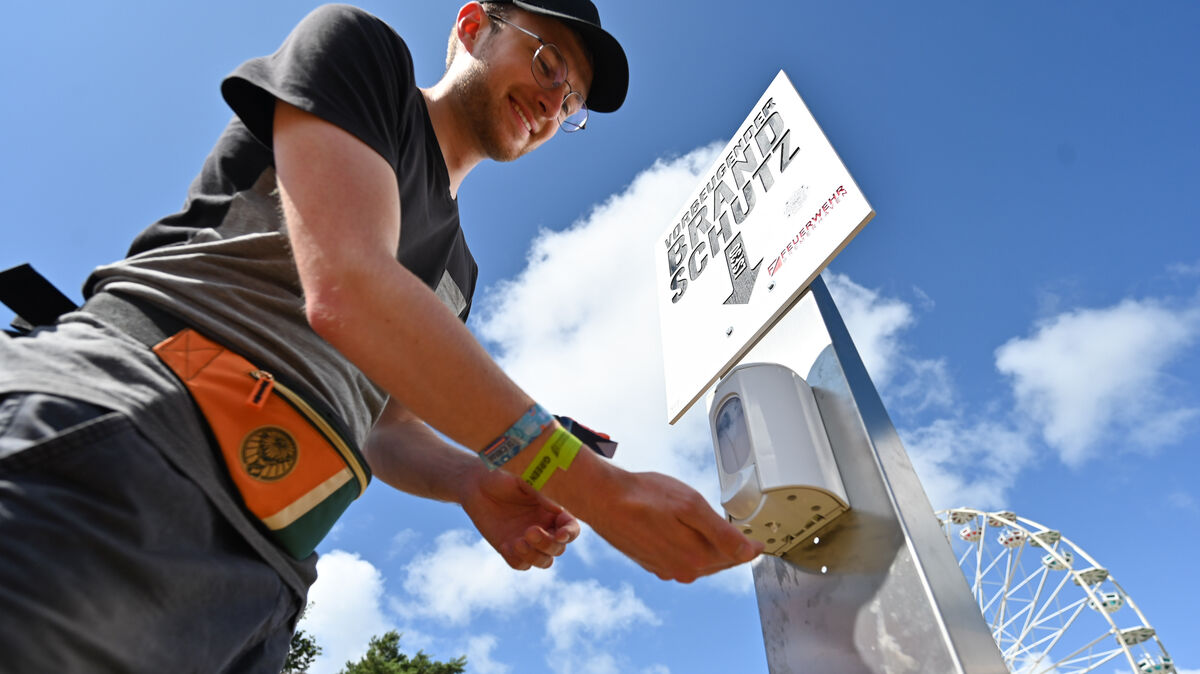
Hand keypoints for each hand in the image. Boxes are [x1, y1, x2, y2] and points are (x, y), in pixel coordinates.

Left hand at [460, 467, 580, 570]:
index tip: (560, 535)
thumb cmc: (505, 475)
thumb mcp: (524, 479)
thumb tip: (559, 510)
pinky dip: (516, 559)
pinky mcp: (511, 548)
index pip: (571, 528)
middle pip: (558, 548)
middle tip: (529, 531)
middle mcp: (545, 528)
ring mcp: (528, 541)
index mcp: (554, 511)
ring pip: (544, 561)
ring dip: (534, 556)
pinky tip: (505, 544)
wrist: (477, 484)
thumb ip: (542, 493)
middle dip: (547, 544)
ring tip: (517, 542)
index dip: (570, 534)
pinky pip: (521, 564)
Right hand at [576, 467, 763, 582]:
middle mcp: (682, 570)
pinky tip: (688, 538)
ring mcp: (665, 568)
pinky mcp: (652, 563)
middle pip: (719, 561)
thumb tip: (748, 552)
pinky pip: (681, 560)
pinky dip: (690, 550)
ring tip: (720, 538)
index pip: (736, 555)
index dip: (750, 545)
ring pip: (700, 562)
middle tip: (744, 539)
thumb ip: (721, 533)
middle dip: (732, 550)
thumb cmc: (644, 497)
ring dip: (711, 551)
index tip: (760, 542)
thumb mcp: (690, 506)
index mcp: (696, 558)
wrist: (603, 499)